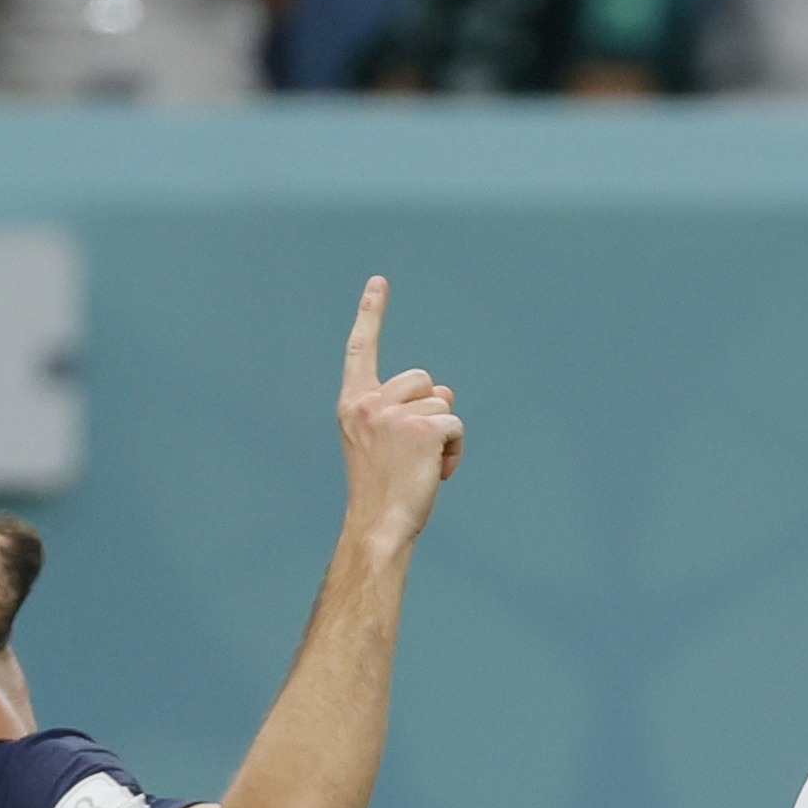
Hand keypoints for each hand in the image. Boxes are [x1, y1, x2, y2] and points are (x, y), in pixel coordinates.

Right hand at [335, 277, 461, 553]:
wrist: (378, 525)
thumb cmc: (382, 490)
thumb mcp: (382, 442)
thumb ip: (405, 409)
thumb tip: (446, 392)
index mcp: (352, 404)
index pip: (360, 350)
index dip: (370, 314)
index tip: (378, 283)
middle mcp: (368, 403)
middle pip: (421, 379)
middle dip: (428, 409)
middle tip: (413, 450)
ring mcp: (393, 414)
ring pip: (442, 402)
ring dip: (443, 432)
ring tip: (424, 464)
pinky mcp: (422, 428)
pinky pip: (455, 424)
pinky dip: (454, 448)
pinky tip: (438, 471)